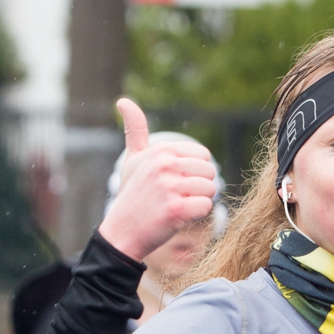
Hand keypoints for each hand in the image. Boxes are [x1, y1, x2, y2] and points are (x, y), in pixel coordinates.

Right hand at [97, 98, 216, 261]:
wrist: (122, 232)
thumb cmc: (133, 195)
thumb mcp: (133, 159)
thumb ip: (135, 130)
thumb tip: (123, 101)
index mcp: (161, 150)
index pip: (203, 155)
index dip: (194, 172)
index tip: (173, 182)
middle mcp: (165, 165)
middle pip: (210, 172)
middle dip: (198, 188)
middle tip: (175, 197)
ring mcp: (170, 187)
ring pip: (211, 190)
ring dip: (198, 202)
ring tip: (175, 206)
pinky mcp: (176, 210)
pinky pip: (206, 207)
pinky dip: (196, 216)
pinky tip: (177, 218)